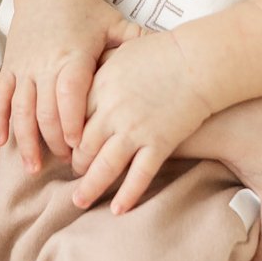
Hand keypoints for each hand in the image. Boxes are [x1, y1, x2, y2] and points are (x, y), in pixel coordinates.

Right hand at [0, 0, 140, 170]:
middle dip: (54, 141)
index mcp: (72, 56)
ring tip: (33, 168)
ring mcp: (24, 66)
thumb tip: (171, 54)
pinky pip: (0, 96)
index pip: (69, 94)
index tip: (80, 147)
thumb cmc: (86, 10)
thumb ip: (137, 42)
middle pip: (45, 110)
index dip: (72, 122)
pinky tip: (1, 143)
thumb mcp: (115, 23)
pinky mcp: (10, 65)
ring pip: (20, 108)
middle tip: (67, 163)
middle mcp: (45, 63)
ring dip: (26, 140)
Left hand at [69, 29, 210, 212]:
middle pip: (82, 146)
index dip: (64, 137)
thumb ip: (100, 68)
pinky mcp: (159, 144)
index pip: (70, 120)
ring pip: (104, 167)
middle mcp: (112, 111)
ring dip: (89, 187)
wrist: (198, 62)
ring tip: (79, 201)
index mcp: (99, 86)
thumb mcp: (121, 51)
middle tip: (74, 172)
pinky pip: (139, 176)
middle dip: (75, 164)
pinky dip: (127, 195)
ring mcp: (135, 130)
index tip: (62, 146)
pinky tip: (117, 209)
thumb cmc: (161, 52)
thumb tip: (84, 78)